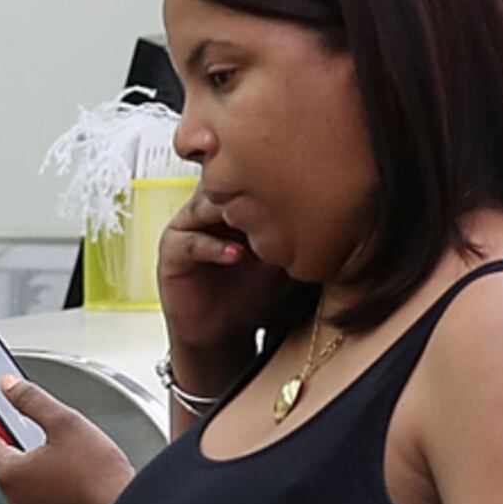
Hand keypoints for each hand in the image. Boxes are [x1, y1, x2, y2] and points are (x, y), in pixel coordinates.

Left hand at [0, 379, 135, 503]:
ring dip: (29, 478)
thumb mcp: (67, 424)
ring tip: (59, 467)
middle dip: (10, 449)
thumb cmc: (102, 481)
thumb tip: (10, 386)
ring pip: (17, 494)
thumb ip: (33, 400)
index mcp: (6, 475)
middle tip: (33, 438)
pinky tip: (69, 494)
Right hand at [157, 191, 282, 387]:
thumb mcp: (283, 255)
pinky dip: (214, 247)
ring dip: (228, 211)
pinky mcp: (171, 254)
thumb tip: (331, 205)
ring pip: (203, 207)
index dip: (266, 172)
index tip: (293, 173)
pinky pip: (190, 243)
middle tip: (271, 187)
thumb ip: (294, 228)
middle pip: (221, 183)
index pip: (246, 174)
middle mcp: (206, 211)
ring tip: (254, 221)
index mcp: (233, 204)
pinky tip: (237, 255)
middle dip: (244, 184)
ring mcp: (187, 229)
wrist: (223, 331)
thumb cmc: (253, 293)